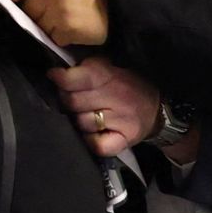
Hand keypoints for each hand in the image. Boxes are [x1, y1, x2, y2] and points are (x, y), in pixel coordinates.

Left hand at [1, 0, 109, 47]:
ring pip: (37, 27)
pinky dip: (59, 38)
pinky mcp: (67, 30)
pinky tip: (71, 30)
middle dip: (35, 14)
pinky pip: (51, 38)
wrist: (115, 5)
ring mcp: (60, 11)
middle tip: (54, 11)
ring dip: (47, 28)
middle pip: (26, 10)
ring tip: (64, 20)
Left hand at [51, 56, 170, 161]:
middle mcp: (117, 96)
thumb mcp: (111, 68)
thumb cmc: (128, 86)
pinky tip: (95, 133)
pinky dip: (91, 140)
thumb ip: (86, 68)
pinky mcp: (125, 140)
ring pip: (82, 123)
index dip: (62, 78)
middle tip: (74, 99)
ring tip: (89, 114)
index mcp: (111, 75)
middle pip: (74, 102)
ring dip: (79, 120)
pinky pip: (97, 145)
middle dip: (68, 100)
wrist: (158, 108)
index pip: (79, 78)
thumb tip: (56, 72)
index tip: (54, 76)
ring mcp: (121, 120)